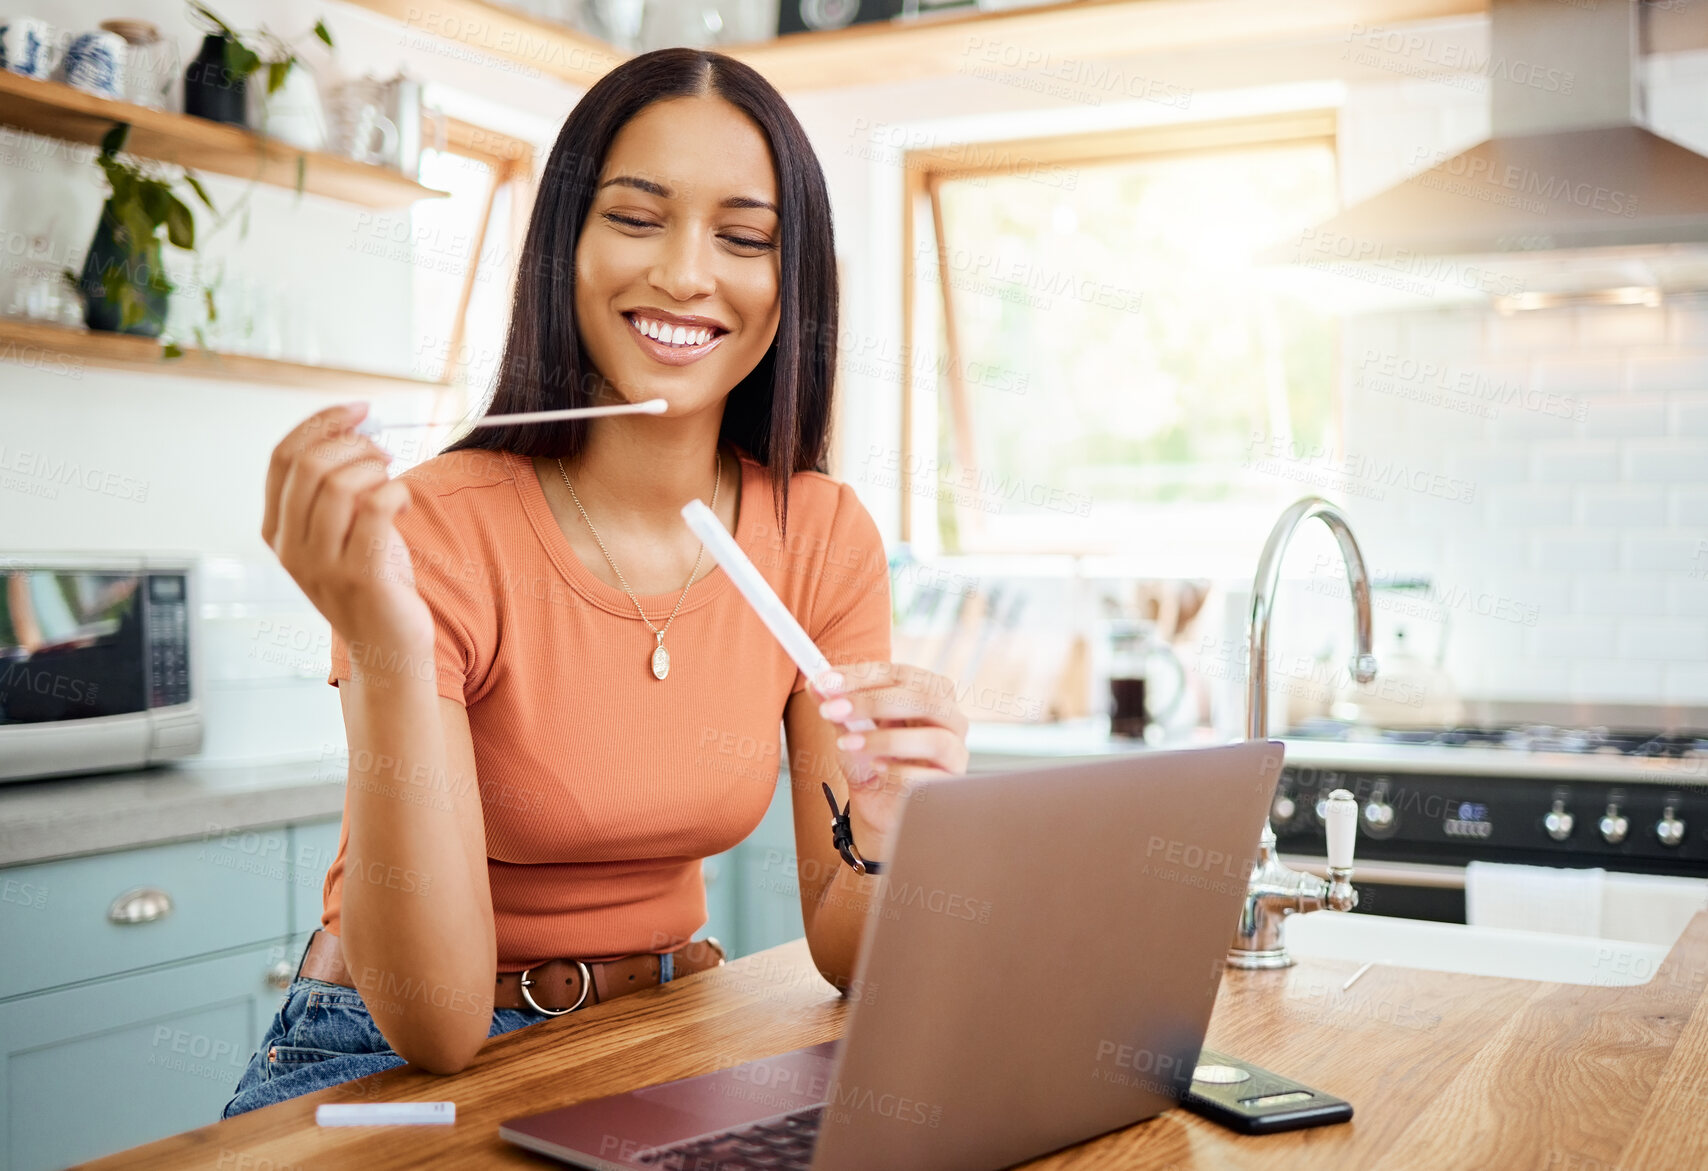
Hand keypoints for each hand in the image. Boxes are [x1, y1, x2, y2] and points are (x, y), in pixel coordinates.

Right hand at [260, 403, 429, 651]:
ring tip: (393, 481)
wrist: (387, 646)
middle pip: (309, 465)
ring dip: (376, 469)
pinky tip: (404, 504)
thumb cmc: (371, 578)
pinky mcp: (360, 576)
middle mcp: (290, 547)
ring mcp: (322, 565)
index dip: (322, 422)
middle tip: (384, 454)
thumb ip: (333, 486)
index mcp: (276, 529)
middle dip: (355, 444)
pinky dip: (396, 492)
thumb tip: (355, 423)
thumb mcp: (340, 530)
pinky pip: (375, 508)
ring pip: (339, 484)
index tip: (360, 409)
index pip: (283, 456)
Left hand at [808, 662, 969, 862]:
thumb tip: (816, 685)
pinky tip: (876, 768)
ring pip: (933, 738)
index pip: (899, 674)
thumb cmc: (872, 761)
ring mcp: (955, 750)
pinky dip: (900, 771)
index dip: (862, 675)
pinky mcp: (952, 784)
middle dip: (872, 702)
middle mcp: (948, 716)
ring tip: (848, 744)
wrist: (881, 805)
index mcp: (926, 691)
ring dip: (886, 739)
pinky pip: (932, 777)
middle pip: (923, 698)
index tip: (826, 682)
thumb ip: (838, 708)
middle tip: (832, 710)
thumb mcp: (850, 732)